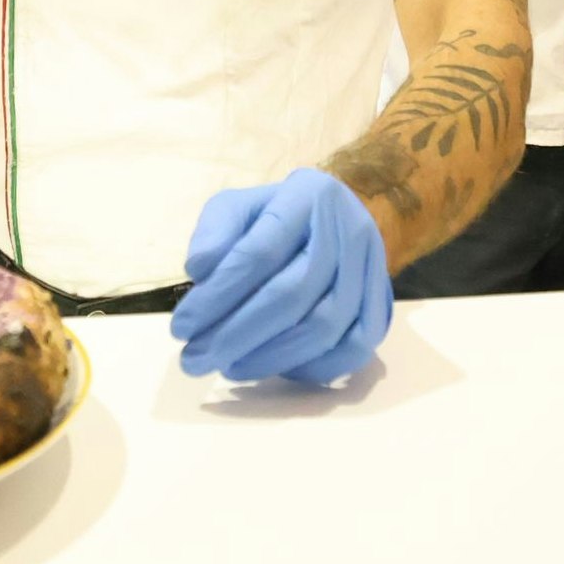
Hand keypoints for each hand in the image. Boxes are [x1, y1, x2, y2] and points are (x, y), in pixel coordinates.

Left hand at [169, 168, 391, 384]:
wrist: (335, 219)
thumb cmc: (275, 215)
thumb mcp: (238, 207)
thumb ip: (215, 232)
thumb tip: (200, 270)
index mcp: (309, 195)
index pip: (260, 251)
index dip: (218, 295)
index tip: (181, 327)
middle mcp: (349, 229)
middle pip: (292, 294)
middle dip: (237, 334)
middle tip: (194, 360)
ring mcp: (373, 269)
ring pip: (325, 327)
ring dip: (269, 357)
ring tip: (227, 367)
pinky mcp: (382, 304)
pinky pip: (353, 349)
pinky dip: (312, 367)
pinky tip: (273, 368)